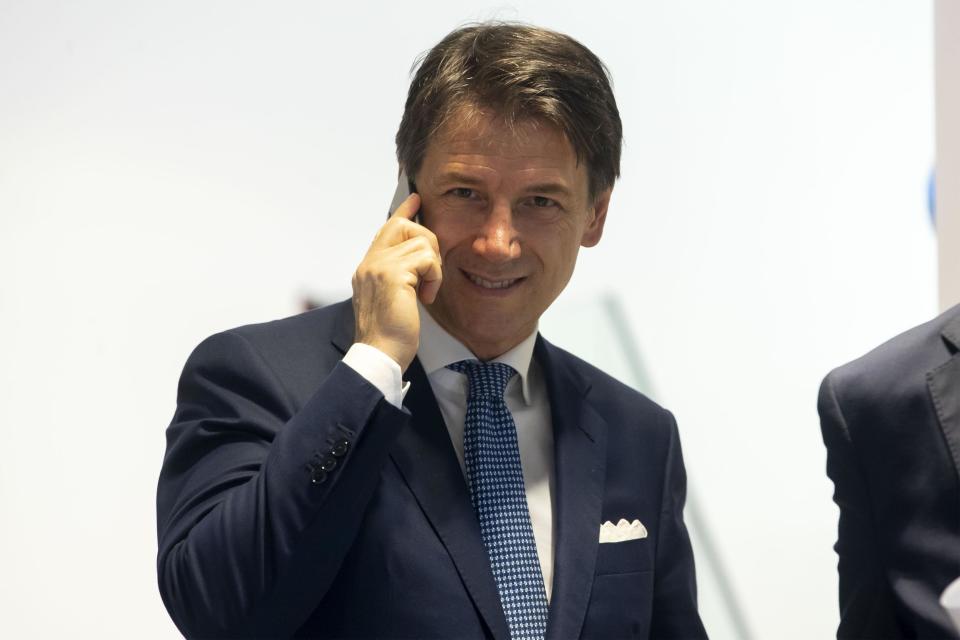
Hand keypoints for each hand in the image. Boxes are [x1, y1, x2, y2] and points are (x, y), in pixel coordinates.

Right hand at [351, 193, 441, 371]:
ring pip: (421, 242)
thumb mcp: (392, 298)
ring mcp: (378, 266)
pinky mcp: (393, 274)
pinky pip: (427, 259)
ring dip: (433, 268)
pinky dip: (434, 277)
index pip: (386, 229)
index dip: (403, 212)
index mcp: (367, 268)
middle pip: (403, 225)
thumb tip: (420, 260)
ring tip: (426, 292)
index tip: (415, 199)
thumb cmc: (390, 334)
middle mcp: (369, 262)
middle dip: (426, 241)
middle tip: (430, 271)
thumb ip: (399, 275)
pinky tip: (427, 297)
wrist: (380, 354)